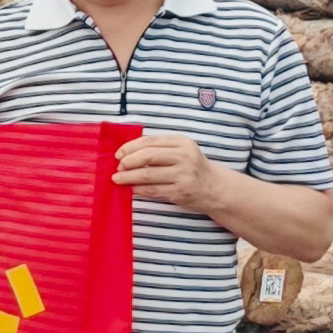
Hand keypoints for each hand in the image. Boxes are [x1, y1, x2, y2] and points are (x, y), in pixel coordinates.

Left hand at [112, 131, 227, 212]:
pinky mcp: (179, 191)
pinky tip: (132, 188)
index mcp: (182, 142)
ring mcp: (183, 175)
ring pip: (148, 174)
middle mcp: (184, 156)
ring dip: (129, 177)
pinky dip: (139, 189)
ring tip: (117, 179)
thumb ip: (159, 148)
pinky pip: (153, 189)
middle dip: (128, 161)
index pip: (150, 141)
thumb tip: (127, 153)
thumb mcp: (181, 151)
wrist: (214, 188)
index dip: (130, 147)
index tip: (118, 154)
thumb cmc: (192, 167)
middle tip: (118, 167)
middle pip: (148, 156)